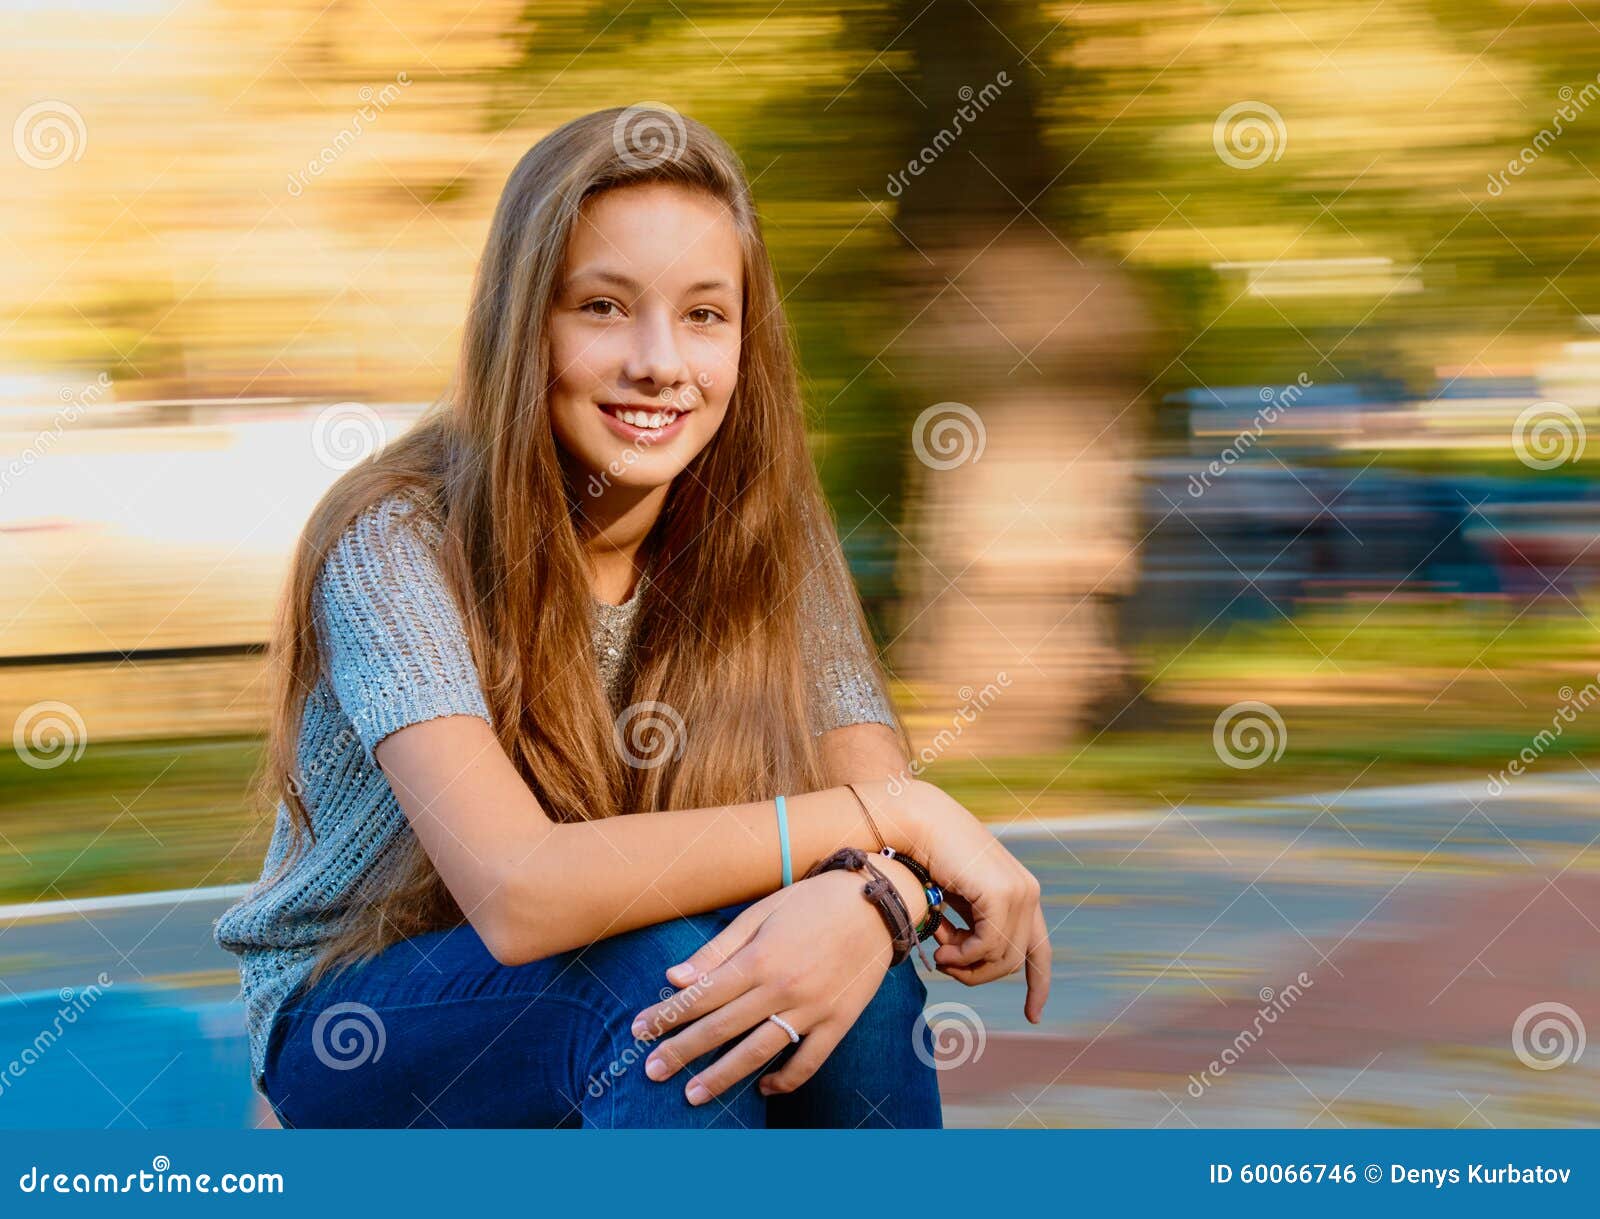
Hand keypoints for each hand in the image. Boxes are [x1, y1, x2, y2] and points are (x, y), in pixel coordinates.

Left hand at [628, 858, 926, 1105]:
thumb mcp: (761, 913)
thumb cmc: (812, 901)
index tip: (639, 1031)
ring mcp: (813, 1009)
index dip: (668, 1015)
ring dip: (722, 1076)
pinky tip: (762, 1088)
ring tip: (692, 1095)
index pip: (702, 995)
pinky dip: (784, 1080)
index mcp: (760, 957)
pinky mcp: (839, 1022)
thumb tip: (675, 978)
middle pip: (722, 1028)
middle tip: (651, 1071)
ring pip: (759, 1052)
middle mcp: (783, 988)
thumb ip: (717, 950)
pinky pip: (808, 1061)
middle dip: (682, 1051)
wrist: (877, 902)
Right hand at [896, 779, 1050, 1022]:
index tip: (1033, 1016)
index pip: (1039, 949)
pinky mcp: (1003, 894)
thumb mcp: (957, 903)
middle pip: (1013, 962)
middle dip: (978, 974)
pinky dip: (963, 955)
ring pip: (1002, 959)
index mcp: (1022, 894)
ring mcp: (1020, 893)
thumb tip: (967, 963)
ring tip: (939, 953)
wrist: (919, 823)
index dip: (1038, 984)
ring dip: (966, 966)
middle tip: (944, 964)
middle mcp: (1028, 894)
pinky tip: (942, 945)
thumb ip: (970, 930)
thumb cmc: (930, 860)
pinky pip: (988, 947)